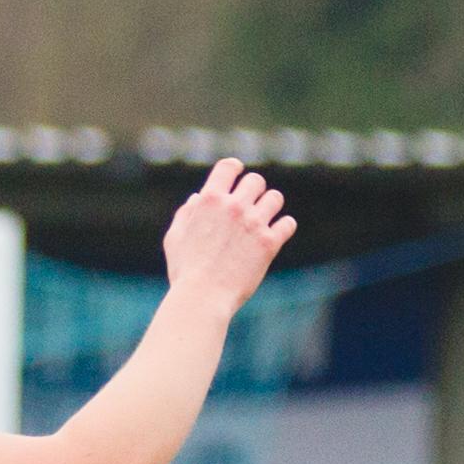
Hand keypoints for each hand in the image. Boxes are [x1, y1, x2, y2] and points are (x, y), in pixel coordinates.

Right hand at [162, 158, 296, 311]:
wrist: (203, 296)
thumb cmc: (185, 270)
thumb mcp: (175, 237)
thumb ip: (186, 214)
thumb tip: (197, 198)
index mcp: (209, 200)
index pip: (229, 167)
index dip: (235, 168)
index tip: (238, 173)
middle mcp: (234, 207)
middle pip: (256, 181)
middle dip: (254, 190)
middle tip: (251, 204)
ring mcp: (254, 224)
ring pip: (275, 198)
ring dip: (270, 205)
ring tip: (264, 218)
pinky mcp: (269, 243)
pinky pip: (288, 224)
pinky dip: (284, 226)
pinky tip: (277, 233)